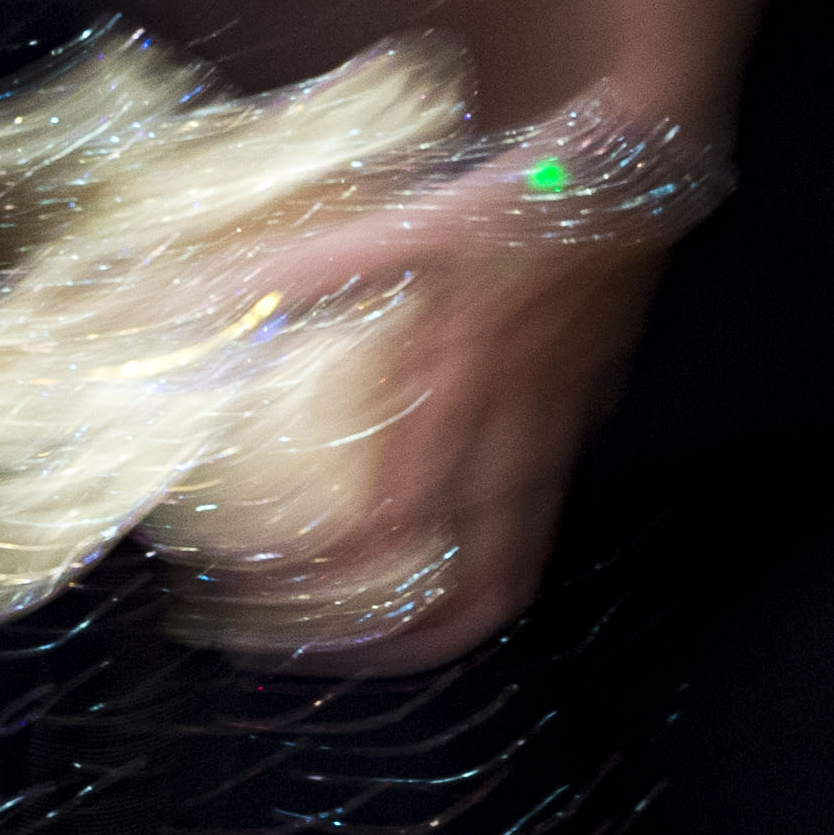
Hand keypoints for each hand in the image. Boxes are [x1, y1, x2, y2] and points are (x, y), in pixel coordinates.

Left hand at [180, 165, 663, 672]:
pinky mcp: (579, 432)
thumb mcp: (399, 224)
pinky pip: (535, 533)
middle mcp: (513, 439)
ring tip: (360, 643)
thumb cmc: (506, 202)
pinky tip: (430, 557)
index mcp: (462, 392)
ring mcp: (557, 444)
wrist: (628, 181)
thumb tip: (205, 293)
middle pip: (469, 596)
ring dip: (436, 628)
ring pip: (513, 579)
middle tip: (300, 653)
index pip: (389, 527)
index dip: (318, 577)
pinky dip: (480, 570)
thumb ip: (308, 268)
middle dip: (384, 649)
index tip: (246, 586)